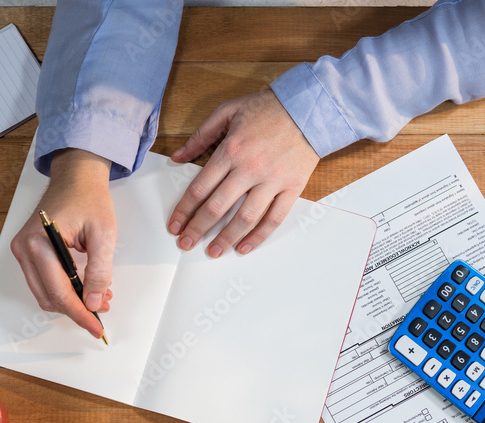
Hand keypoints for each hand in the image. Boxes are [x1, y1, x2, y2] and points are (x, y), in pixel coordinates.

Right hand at [10, 149, 115, 338]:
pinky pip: (44, 282)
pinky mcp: (28, 252)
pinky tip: (84, 288)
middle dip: (77, 310)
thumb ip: (99, 271)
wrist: (76, 177)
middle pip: (49, 298)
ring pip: (45, 294)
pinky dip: (63, 290)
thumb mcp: (104, 235)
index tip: (96, 327)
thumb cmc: (88, 198)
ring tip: (98, 297)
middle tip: (101, 312)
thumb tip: (94, 302)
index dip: (80, 314)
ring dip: (70, 302)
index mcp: (39, 241)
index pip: (59, 291)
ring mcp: (23, 251)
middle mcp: (24, 248)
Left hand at [168, 89, 318, 257]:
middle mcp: (249, 168)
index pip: (200, 188)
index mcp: (231, 150)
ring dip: (226, 239)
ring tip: (213, 252)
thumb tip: (177, 157)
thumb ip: (200, 136)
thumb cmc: (268, 107)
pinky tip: (244, 247)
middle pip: (217, 207)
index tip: (175, 225)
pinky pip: (274, 218)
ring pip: (245, 218)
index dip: (184, 210)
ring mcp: (272, 181)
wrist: (309, 108)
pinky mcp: (291, 188)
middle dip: (197, 229)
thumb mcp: (228, 110)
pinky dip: (259, 236)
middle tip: (186, 243)